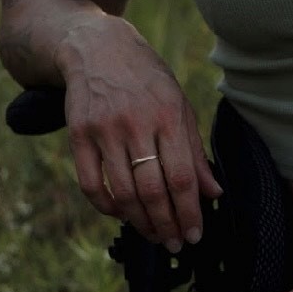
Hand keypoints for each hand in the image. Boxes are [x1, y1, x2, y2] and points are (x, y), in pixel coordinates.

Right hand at [57, 17, 221, 250]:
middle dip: (167, 224)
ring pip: (122, 192)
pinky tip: (121, 214)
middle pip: (152, 190)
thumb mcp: (179, 105)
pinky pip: (90, 184)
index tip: (195, 234)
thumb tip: (214, 192)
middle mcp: (136, 123)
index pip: (182, 176)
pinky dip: (106, 207)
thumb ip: (194, 151)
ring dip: (139, 221)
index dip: (190, 211)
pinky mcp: (78, 134)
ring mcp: (104, 129)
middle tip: (174, 243)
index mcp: (168, 115)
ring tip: (153, 234)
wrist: (98, 48)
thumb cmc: (147, 80)